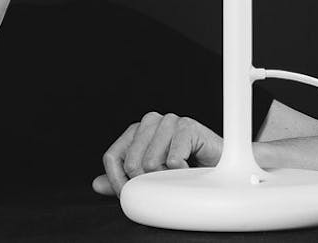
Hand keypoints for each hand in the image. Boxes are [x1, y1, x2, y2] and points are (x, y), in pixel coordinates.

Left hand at [92, 112, 222, 196]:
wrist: (221, 167)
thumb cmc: (186, 170)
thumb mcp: (149, 177)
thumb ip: (124, 179)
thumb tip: (96, 184)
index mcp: (136, 130)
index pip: (112, 157)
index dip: (118, 182)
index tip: (128, 196)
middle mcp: (150, 121)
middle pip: (131, 163)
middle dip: (146, 182)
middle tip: (164, 184)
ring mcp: (169, 121)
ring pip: (150, 163)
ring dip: (166, 178)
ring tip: (179, 175)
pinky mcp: (188, 126)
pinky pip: (172, 161)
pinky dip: (182, 174)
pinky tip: (191, 169)